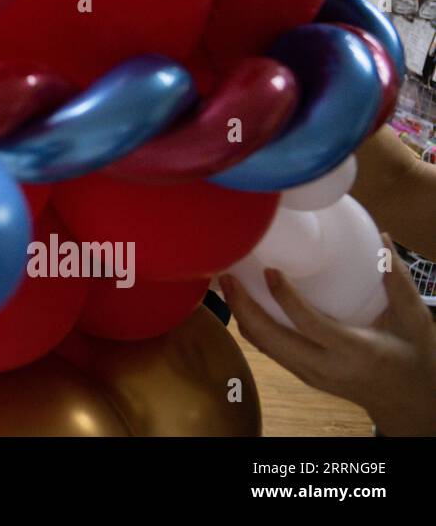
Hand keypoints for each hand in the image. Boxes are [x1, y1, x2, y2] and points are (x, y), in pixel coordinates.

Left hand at [220, 234, 435, 435]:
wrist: (408, 400)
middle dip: (244, 308)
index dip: (286, 298)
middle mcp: (326, 367)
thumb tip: (381, 240)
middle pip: (272, 340)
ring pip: (264, 347)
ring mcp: (309, 374)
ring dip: (241, 316)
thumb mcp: (414, 321)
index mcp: (355, 351)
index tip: (269, 271)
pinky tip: (242, 303)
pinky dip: (251, 327)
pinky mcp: (302, 375)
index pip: (310, 325)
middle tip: (228, 276)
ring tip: (227, 284)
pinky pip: (269, 351)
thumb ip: (398, 284)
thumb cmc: (412, 355)